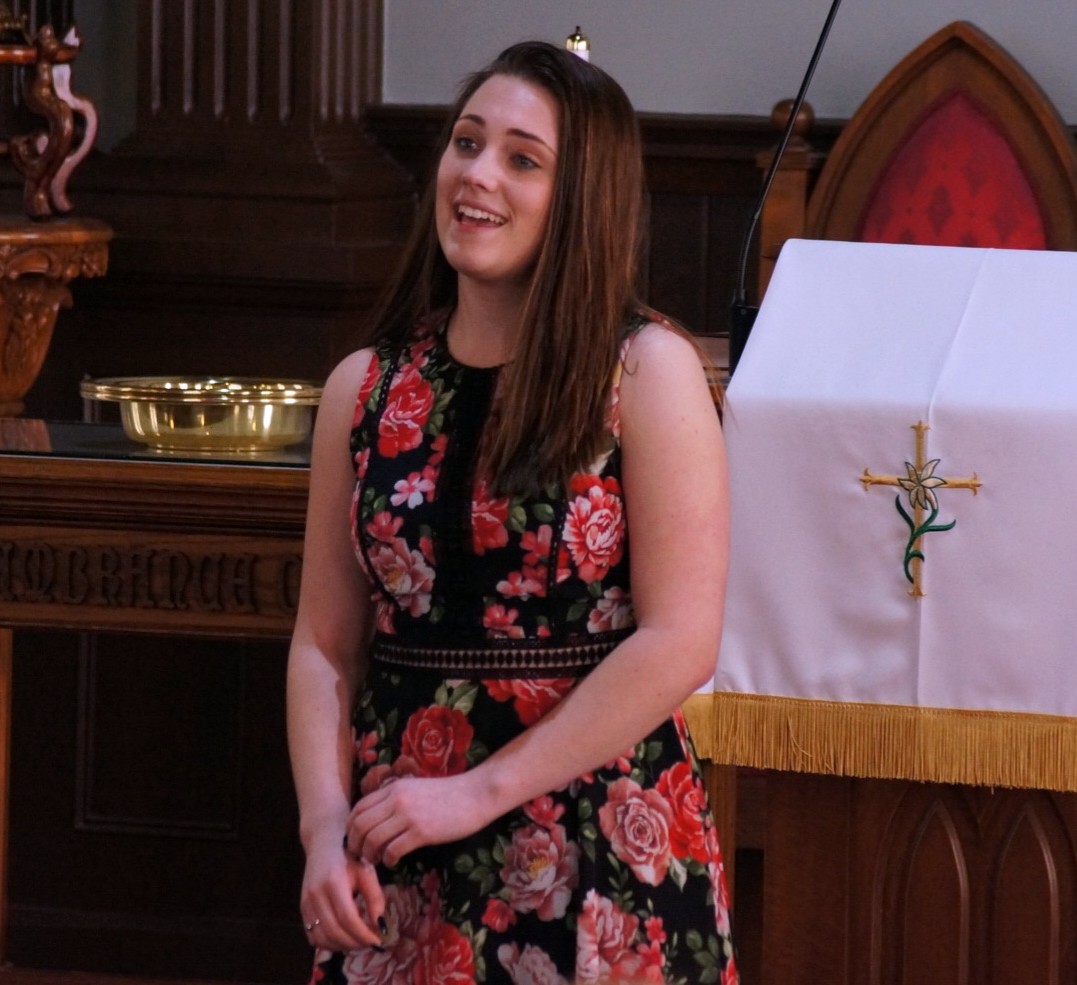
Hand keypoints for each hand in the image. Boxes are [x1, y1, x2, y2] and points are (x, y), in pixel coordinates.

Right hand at [300, 829, 385, 951]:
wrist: (324, 845)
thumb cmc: (350, 857)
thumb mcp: (367, 872)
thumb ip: (375, 898)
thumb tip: (381, 926)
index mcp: (333, 881)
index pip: (347, 918)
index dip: (362, 934)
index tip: (378, 941)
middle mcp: (316, 894)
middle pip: (334, 931)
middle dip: (355, 943)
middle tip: (371, 943)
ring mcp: (306, 903)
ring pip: (322, 937)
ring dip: (342, 946)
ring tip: (359, 942)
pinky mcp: (302, 909)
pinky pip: (313, 936)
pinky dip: (328, 943)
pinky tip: (343, 938)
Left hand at [345, 773, 493, 866]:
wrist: (476, 794)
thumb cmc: (447, 794)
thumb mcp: (416, 788)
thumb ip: (395, 799)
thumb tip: (376, 818)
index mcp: (394, 788)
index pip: (358, 808)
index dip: (351, 828)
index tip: (355, 840)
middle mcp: (397, 799)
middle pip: (360, 825)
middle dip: (355, 845)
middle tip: (361, 855)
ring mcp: (409, 815)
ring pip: (373, 839)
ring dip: (370, 854)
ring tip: (377, 860)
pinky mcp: (422, 832)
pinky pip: (393, 850)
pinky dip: (389, 860)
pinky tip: (394, 861)